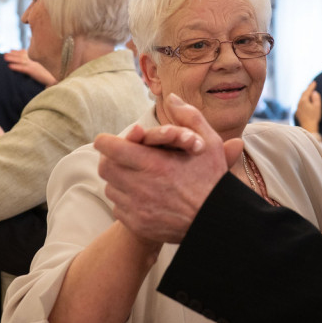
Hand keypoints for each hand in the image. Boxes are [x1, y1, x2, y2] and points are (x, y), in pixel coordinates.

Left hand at [4, 49, 56, 86]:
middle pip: (22, 56)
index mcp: (35, 64)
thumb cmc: (47, 81)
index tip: (11, 50)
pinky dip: (16, 67)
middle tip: (4, 53)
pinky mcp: (34, 72)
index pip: (26, 55)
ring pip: (21, 61)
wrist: (55, 84)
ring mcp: (34, 67)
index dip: (18, 52)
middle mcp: (34, 63)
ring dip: (12, 58)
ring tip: (4, 57)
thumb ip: (33, 71)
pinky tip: (9, 66)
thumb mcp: (39, 74)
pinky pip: (23, 69)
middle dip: (13, 54)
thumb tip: (28, 71)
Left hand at [95, 93, 243, 243]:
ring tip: (137, 176)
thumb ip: (189, 117)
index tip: (111, 141)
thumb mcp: (209, 144)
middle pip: (105, 167)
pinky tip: (143, 196)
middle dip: (111, 159)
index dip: (107, 141)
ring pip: (110, 188)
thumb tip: (172, 98)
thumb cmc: (213, 181)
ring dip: (119, 180)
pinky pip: (118, 208)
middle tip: (124, 157)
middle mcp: (140, 187)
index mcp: (154, 164)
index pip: (109, 148)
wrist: (217, 221)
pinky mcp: (137, 224)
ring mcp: (137, 208)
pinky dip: (126, 200)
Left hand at [295, 81, 321, 133]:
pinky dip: (304, 100)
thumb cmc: (314, 117)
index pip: (308, 91)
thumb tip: (314, 92)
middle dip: (307, 90)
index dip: (311, 86)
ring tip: (308, 92)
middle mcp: (299, 103)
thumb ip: (316, 98)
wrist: (308, 127)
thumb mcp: (317, 106)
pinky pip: (300, 103)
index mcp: (304, 100)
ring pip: (301, 99)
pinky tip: (305, 102)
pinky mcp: (298, 112)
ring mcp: (298, 108)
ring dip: (305, 95)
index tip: (314, 82)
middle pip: (303, 94)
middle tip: (311, 85)